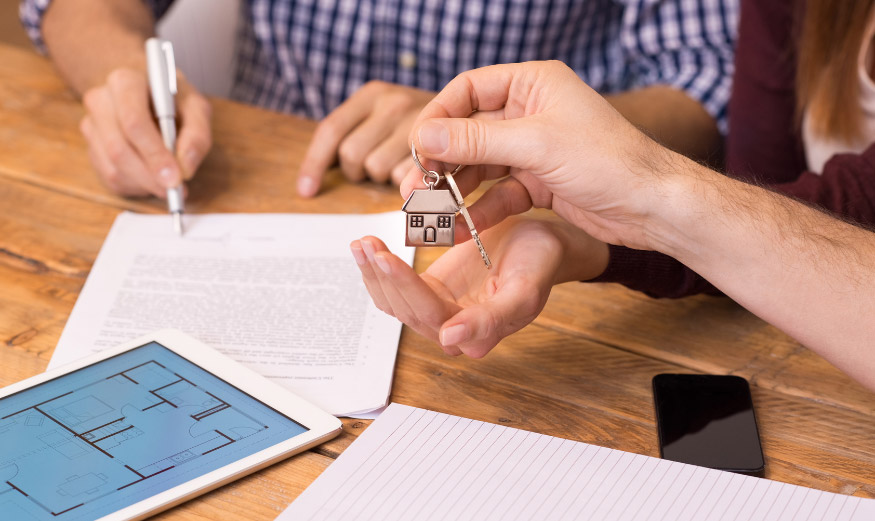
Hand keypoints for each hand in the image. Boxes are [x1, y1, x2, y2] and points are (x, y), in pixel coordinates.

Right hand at [79, 67, 211, 196]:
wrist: (146, 92)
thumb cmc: (173, 99)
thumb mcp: (196, 107)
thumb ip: (197, 136)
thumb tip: (185, 169)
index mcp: (125, 82)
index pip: (133, 122)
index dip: (155, 154)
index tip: (175, 177)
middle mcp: (100, 101)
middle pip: (119, 149)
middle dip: (150, 176)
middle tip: (175, 190)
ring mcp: (91, 125)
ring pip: (112, 168)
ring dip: (144, 184)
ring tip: (168, 183)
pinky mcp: (91, 148)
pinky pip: (110, 177)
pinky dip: (136, 186)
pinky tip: (152, 179)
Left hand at [297, 81, 435, 196]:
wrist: (472, 111)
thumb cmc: (417, 122)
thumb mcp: (382, 114)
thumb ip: (354, 133)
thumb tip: (312, 178)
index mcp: (372, 94)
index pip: (331, 131)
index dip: (314, 164)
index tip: (307, 190)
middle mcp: (392, 103)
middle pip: (351, 155)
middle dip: (357, 170)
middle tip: (373, 167)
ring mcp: (417, 124)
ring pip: (376, 170)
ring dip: (382, 176)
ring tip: (398, 165)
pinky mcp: (438, 149)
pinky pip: (404, 178)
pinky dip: (406, 181)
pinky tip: (417, 171)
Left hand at [350, 217, 607, 357]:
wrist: (541, 243)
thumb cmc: (539, 262)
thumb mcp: (525, 288)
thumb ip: (493, 319)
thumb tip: (450, 341)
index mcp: (477, 335)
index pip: (431, 314)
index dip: (406, 287)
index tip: (386, 259)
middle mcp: (453, 331)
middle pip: (405, 309)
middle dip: (383, 276)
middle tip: (366, 243)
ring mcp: (438, 312)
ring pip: (394, 302)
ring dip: (374, 273)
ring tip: (362, 243)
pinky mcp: (429, 292)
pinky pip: (396, 288)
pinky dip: (378, 269)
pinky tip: (367, 247)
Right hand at [403, 61, 678, 251]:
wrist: (654, 207)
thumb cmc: (609, 161)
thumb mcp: (536, 145)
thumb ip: (475, 141)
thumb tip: (423, 136)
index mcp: (533, 84)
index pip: (469, 90)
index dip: (438, 117)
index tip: (416, 146)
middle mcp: (530, 112)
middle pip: (468, 131)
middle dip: (440, 160)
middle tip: (414, 187)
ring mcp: (533, 149)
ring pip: (479, 166)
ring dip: (454, 189)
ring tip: (429, 212)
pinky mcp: (538, 182)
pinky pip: (497, 192)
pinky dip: (479, 209)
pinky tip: (460, 227)